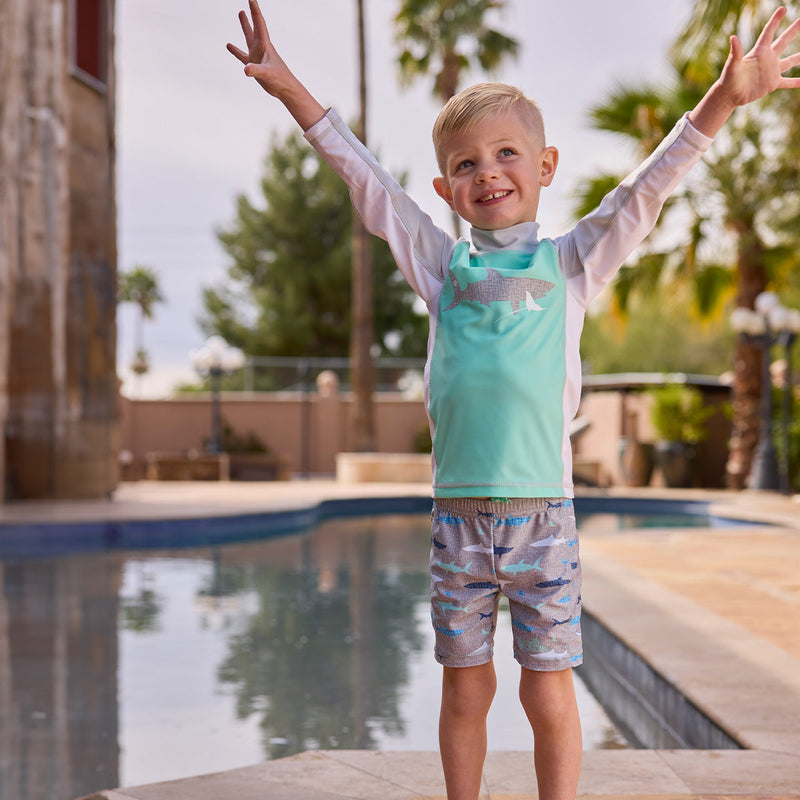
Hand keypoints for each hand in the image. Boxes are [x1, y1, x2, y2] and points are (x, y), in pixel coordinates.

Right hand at [226, 0, 324, 128]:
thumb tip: (246, 69)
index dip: (255, 11)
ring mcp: (257, 56)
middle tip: (248, 1)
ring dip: (245, 25)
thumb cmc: (279, 80)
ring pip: (249, 37)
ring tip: (241, 13)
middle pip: (255, 26)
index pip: (259, 24)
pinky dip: (235, 51)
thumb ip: (256, 70)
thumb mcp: (267, 74)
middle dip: (252, 13)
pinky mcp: (254, 65)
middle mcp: (261, 48)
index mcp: (265, 45)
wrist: (285, 89)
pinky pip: (242, 56)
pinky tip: (229, 45)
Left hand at [719, 6, 799, 106]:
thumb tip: (733, 37)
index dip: (775, 21)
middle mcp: (767, 59)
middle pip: (783, 41)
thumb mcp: (732, 65)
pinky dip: (795, 82)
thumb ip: (735, 52)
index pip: (768, 32)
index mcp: (759, 52)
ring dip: (798, 57)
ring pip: (789, 61)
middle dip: (793, 30)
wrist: (729, 96)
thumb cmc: (728, 79)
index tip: (782, 9)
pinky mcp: (772, 83)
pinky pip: (787, 82)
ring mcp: (771, 70)